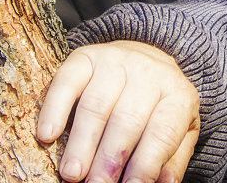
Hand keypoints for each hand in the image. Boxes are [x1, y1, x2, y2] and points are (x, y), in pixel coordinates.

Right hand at [38, 41, 199, 182]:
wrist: (145, 59)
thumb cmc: (158, 107)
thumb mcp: (178, 130)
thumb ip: (172, 158)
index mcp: (177, 95)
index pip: (163, 131)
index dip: (147, 163)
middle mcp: (149, 73)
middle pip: (128, 118)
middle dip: (110, 157)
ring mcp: (116, 61)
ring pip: (96, 103)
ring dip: (83, 142)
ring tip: (73, 173)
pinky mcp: (85, 56)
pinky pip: (67, 81)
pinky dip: (55, 109)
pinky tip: (48, 135)